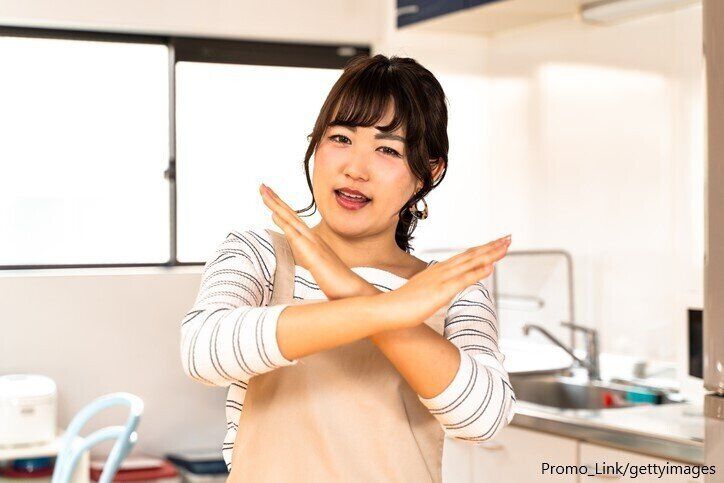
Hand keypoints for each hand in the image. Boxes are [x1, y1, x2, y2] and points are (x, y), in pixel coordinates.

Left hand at [259, 183, 369, 299]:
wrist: (352, 290)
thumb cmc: (336, 281)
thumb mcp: (319, 268)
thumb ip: (311, 260)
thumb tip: (304, 256)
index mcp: (313, 241)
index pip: (294, 220)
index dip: (281, 208)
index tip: (270, 197)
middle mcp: (312, 237)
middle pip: (291, 214)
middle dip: (276, 200)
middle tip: (262, 186)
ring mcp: (313, 243)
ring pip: (291, 219)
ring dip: (276, 205)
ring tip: (264, 192)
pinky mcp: (312, 253)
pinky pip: (295, 235)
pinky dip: (284, 223)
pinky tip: (274, 214)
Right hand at [374, 236, 511, 329]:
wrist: (387, 310)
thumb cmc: (402, 304)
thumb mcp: (422, 292)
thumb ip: (433, 287)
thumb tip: (442, 288)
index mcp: (438, 271)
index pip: (464, 257)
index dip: (482, 249)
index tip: (496, 244)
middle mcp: (442, 270)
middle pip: (471, 255)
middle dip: (491, 246)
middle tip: (508, 238)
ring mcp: (442, 279)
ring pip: (470, 262)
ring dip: (489, 254)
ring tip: (505, 246)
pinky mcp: (442, 291)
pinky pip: (463, 280)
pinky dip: (478, 272)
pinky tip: (491, 267)